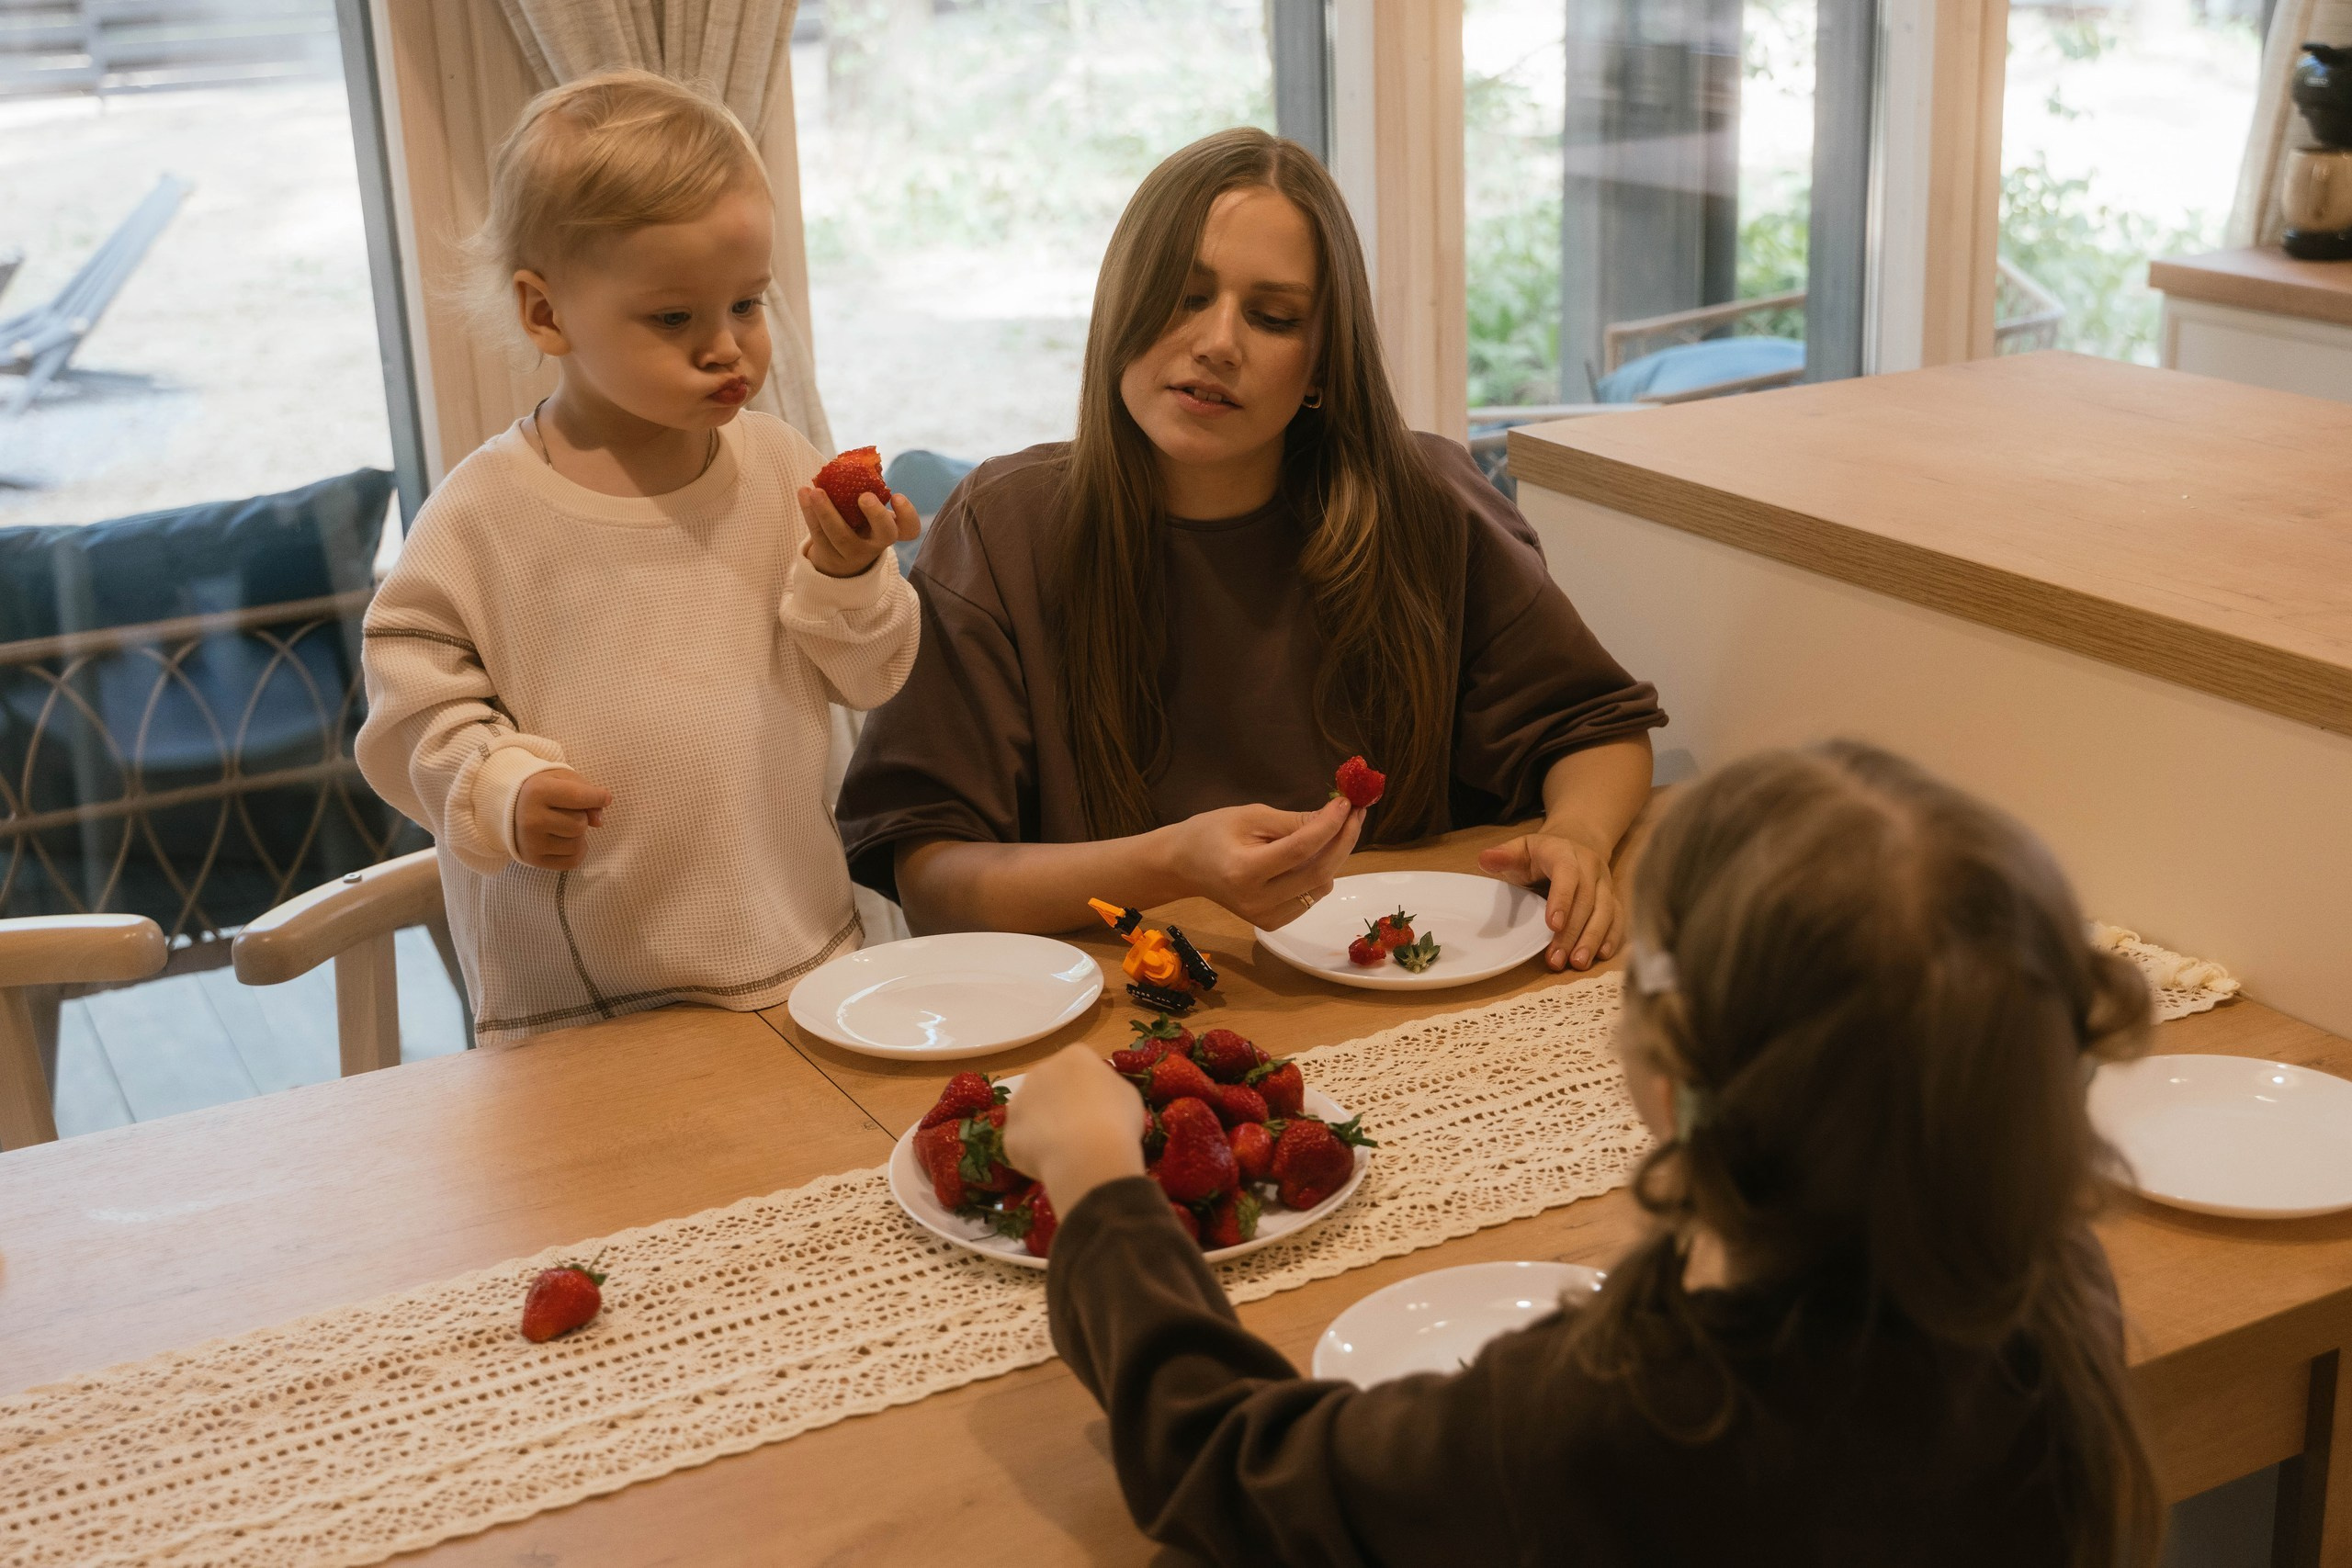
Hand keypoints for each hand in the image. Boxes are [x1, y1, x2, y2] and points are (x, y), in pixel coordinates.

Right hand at [514, 767, 610, 870]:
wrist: (510, 808)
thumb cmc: (543, 790)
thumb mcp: (563, 779)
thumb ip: (587, 792)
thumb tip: (599, 822)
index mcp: (537, 792)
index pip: (579, 797)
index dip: (598, 797)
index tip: (603, 797)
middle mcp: (531, 819)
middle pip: (580, 824)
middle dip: (581, 817)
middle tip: (566, 811)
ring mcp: (531, 842)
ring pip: (577, 844)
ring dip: (578, 835)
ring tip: (562, 825)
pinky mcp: (533, 859)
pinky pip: (572, 861)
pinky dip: (576, 852)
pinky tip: (565, 840)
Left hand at [798, 486, 919, 578]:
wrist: (839, 559)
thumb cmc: (860, 523)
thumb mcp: (869, 511)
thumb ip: (870, 489)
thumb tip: (865, 459)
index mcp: (891, 530)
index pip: (909, 528)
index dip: (907, 514)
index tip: (897, 496)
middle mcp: (877, 543)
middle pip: (884, 534)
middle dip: (876, 514)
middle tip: (864, 496)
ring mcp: (853, 553)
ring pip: (841, 535)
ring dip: (827, 512)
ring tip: (816, 491)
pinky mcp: (830, 555)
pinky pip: (819, 534)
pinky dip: (809, 513)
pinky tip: (803, 493)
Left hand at [1003, 1045, 1147, 1215]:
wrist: (1088, 1153)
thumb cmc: (1116, 1119)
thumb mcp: (1128, 1095)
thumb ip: (1109, 1088)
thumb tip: (1101, 1097)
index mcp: (1074, 1056)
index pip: (1079, 1065)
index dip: (1089, 1088)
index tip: (1100, 1108)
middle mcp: (1040, 1071)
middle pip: (1049, 1085)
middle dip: (1060, 1103)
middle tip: (1081, 1129)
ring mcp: (1019, 1101)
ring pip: (1031, 1112)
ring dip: (1044, 1126)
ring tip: (1067, 1150)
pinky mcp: (1009, 1132)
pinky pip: (1023, 1141)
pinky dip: (1035, 1152)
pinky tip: (1054, 1163)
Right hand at [1164, 797, 1363, 929]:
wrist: (1183, 867)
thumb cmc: (1211, 833)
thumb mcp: (1249, 817)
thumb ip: (1293, 821)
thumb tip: (1335, 816)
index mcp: (1245, 872)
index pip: (1300, 849)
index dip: (1329, 826)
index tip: (1347, 803)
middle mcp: (1257, 901)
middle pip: (1318, 872)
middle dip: (1343, 840)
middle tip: (1356, 812)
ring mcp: (1266, 917)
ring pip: (1320, 887)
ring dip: (1334, 856)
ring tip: (1335, 828)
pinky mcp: (1272, 923)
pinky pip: (1311, 897)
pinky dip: (1320, 873)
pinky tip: (1314, 853)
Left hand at [1478, 828, 1621, 971]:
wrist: (1576, 843)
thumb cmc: (1541, 854)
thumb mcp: (1520, 849)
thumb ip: (1504, 855)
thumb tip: (1485, 859)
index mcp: (1565, 853)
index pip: (1567, 874)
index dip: (1562, 899)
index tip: (1552, 925)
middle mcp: (1591, 867)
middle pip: (1587, 900)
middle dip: (1572, 932)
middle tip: (1557, 959)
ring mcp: (1605, 884)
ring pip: (1606, 911)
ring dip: (1592, 939)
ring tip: (1577, 963)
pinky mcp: (1613, 899)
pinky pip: (1618, 918)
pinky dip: (1612, 937)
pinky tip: (1600, 956)